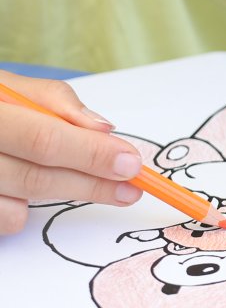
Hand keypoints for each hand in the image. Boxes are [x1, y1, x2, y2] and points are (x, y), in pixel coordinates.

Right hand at [0, 72, 142, 233]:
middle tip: (131, 188)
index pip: (44, 138)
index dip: (91, 154)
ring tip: (80, 180)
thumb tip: (102, 128)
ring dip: (58, 195)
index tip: (130, 163)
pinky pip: (3, 221)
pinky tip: (22, 189)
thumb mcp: (8, 86)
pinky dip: (21, 210)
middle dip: (91, 184)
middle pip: (36, 177)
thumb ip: (53, 101)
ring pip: (19, 207)